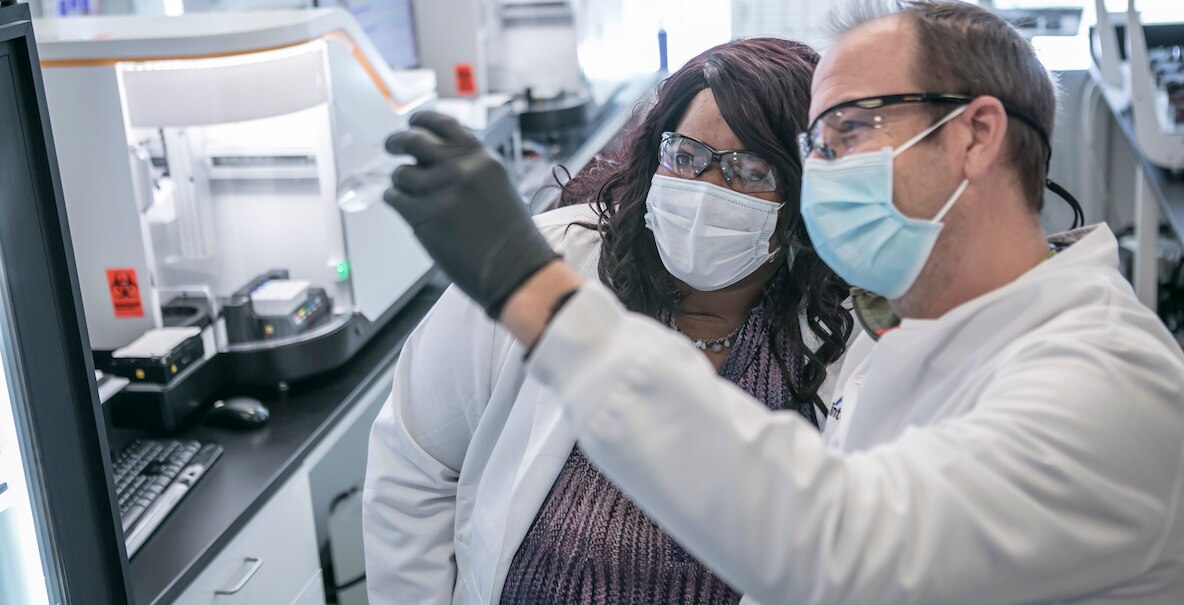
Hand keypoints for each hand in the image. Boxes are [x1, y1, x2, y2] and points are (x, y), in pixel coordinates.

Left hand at [384, 112, 558, 317]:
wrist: (516, 267)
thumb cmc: (511, 235)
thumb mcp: (497, 185)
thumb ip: (469, 167)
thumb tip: (436, 158)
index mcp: (481, 158)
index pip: (443, 125)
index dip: (422, 120)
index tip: (412, 122)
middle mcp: (460, 168)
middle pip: (413, 141)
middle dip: (396, 142)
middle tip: (391, 146)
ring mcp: (441, 191)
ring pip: (401, 173)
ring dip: (400, 182)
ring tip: (407, 193)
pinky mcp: (424, 215)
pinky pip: (395, 198)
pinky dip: (395, 201)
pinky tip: (405, 209)